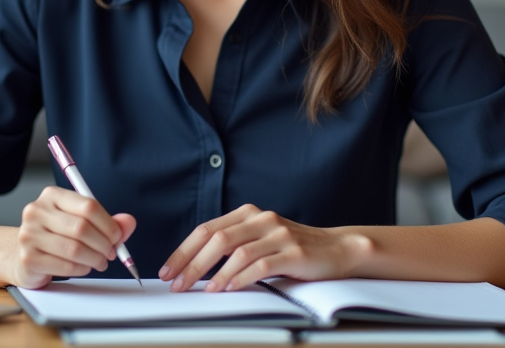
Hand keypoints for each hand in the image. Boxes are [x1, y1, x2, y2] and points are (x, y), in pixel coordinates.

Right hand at [10, 186, 136, 289]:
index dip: (108, 224)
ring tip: (100, 262)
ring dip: (95, 259)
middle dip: (103, 244)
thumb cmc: (55, 236)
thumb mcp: (80, 222)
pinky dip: (82, 269)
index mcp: (52, 195)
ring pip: (75, 249)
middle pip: (82, 228)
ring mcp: (29, 234)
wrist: (22, 255)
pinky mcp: (28, 257)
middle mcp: (36, 211)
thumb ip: (106, 221)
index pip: (88, 206)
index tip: (117, 237)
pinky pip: (65, 266)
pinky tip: (85, 267)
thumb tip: (128, 222)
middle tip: (111, 253)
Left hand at [159, 204, 371, 291]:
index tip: (168, 271)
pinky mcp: (292, 251)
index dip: (184, 250)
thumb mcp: (260, 239)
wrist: (337, 248)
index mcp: (248, 213)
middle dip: (192, 263)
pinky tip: (228, 289)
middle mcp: (261, 218)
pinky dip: (240, 278)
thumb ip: (234, 244)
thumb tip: (195, 266)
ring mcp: (277, 233)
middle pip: (216, 239)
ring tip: (201, 290)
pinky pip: (260, 265)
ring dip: (214, 274)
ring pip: (236, 252)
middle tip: (177, 284)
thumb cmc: (293, 249)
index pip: (207, 229)